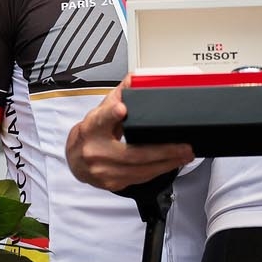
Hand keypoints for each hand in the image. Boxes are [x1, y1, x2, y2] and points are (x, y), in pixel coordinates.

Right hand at [66, 78, 194, 189]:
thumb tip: (134, 79)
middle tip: (184, 147)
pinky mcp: (112, 183)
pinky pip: (140, 178)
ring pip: (140, 170)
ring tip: (184, 155)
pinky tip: (171, 164)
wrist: (76, 158)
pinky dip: (158, 171)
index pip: (101, 119)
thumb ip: (119, 95)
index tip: (122, 108)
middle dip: (163, 151)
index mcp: (92, 128)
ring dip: (166, 163)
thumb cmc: (91, 132)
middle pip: (131, 153)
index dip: (111, 114)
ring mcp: (103, 170)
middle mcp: (95, 151)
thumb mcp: (101, 110)